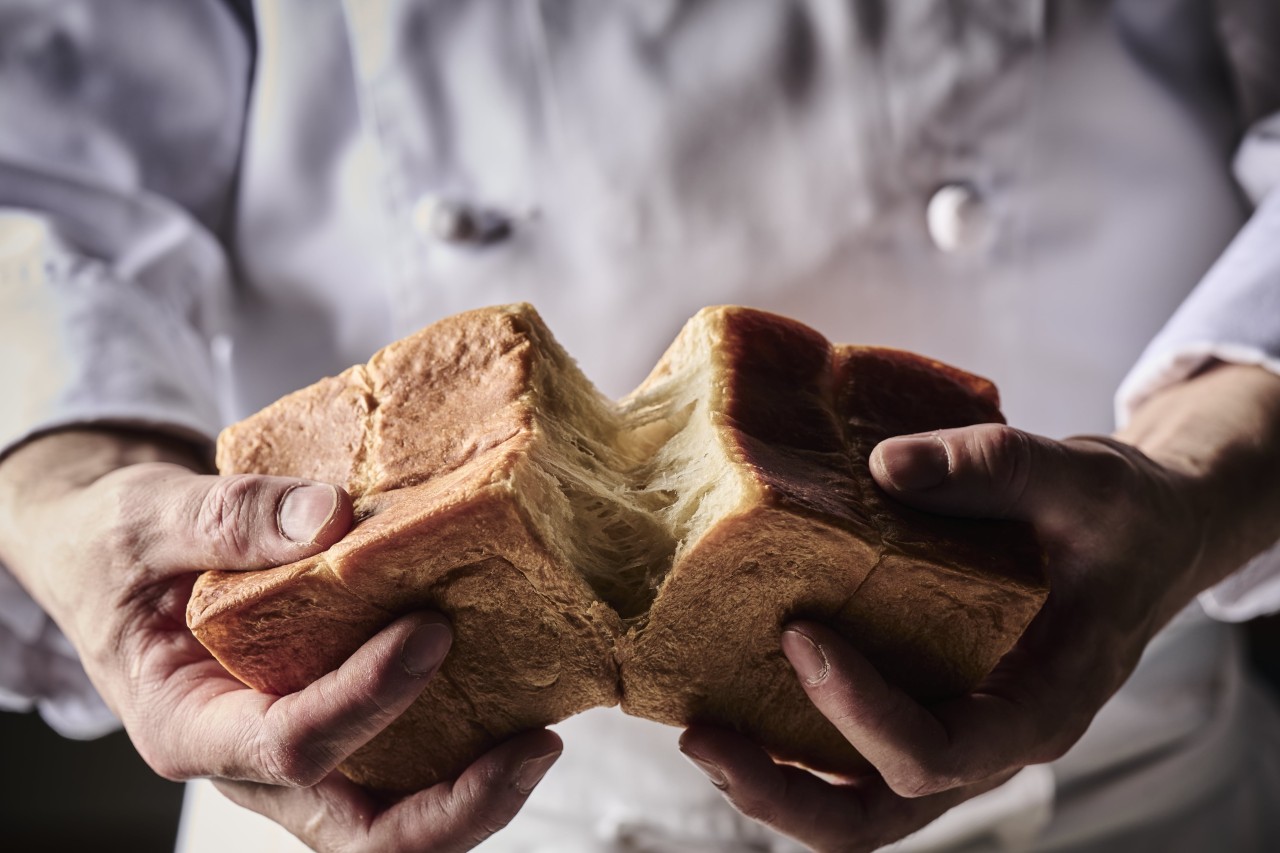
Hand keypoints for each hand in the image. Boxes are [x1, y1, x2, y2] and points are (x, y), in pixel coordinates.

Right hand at [0, 430, 559, 852]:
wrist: (120, 555)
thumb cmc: (123, 544)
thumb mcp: (150, 515)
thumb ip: (228, 517)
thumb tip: (330, 518)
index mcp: (189, 725)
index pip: (288, 745)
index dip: (364, 700)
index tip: (430, 631)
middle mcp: (249, 759)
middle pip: (356, 832)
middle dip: (450, 808)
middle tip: (532, 746)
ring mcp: (297, 751)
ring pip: (388, 817)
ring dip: (471, 793)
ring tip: (541, 736)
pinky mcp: (335, 723)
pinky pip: (402, 762)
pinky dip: (462, 747)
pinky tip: (514, 696)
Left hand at [680, 364, 1279, 851]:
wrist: (1140, 537)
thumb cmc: (1118, 517)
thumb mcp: (1080, 477)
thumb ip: (994, 466)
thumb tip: (885, 464)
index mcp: (1039, 705)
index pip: (941, 755)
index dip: (863, 713)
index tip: (802, 633)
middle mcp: (990, 741)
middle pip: (880, 816)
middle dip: (785, 793)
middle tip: (703, 736)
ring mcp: (952, 730)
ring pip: (857, 802)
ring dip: (774, 780)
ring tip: (698, 726)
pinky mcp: (922, 704)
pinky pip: (850, 750)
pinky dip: (790, 737)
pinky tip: (733, 684)